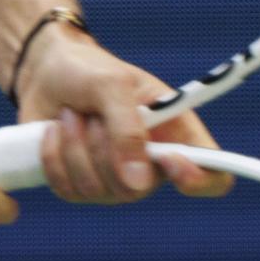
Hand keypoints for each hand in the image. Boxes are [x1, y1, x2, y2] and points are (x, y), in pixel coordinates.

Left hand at [15, 25, 233, 204]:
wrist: (46, 72)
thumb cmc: (89, 70)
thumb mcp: (111, 84)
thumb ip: (127, 129)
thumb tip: (137, 183)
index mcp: (176, 134)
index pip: (213, 175)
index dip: (200, 179)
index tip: (170, 160)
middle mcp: (151, 164)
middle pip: (139, 189)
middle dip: (105, 148)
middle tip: (93, 113)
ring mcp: (115, 180)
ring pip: (97, 190)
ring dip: (75, 145)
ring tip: (72, 115)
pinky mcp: (80, 186)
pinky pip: (68, 190)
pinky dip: (54, 156)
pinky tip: (56, 130)